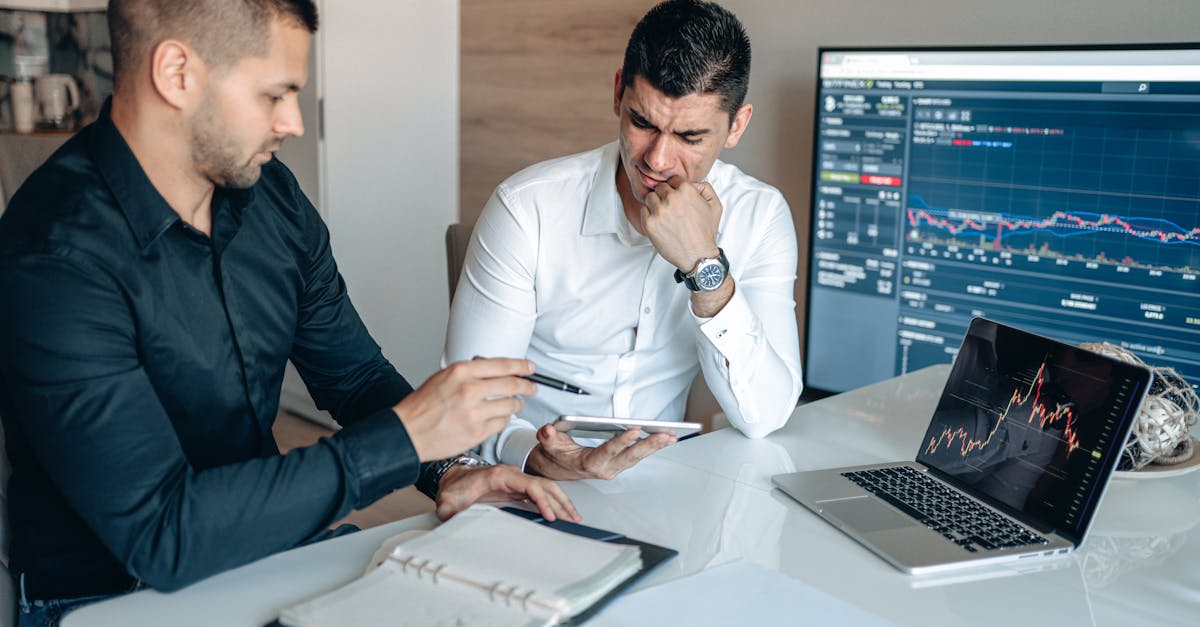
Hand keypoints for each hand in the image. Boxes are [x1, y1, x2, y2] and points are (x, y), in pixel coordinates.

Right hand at [393, 358, 535, 461]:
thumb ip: (469, 374)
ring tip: (516, 404)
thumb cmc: (421, 406)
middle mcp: (470, 390)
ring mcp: (475, 412)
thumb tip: (493, 372)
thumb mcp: (443, 377)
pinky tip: (500, 417)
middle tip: (532, 387)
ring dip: (517, 404)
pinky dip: (504, 419)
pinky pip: (502, 423)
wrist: (408, 432)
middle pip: (512, 384)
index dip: (521, 366)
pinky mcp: (477, 432)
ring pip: (510, 405)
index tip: (530, 367)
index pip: (502, 365)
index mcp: (461, 372)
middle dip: (527, 386)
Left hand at [435, 463, 580, 522]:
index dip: (541, 499)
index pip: (528, 484)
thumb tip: (453, 520)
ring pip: (545, 487)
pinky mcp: (517, 488)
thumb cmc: (454, 487)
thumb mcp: (448, 501)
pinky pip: (540, 492)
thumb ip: (450, 510)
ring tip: (573, 516)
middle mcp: (511, 475)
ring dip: (561, 500)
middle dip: (560, 501)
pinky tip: (560, 511)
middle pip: (543, 484)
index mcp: (498, 475)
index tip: (550, 514)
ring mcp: (516, 480)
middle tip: (572, 518)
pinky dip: (553, 501)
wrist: (453, 478)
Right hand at [525, 423, 674, 480]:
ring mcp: (615, 467)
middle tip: (665, 436)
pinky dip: (652, 447)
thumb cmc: (557, 456)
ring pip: (638, 457)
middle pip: (631, 456)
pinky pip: (638, 456)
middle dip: (650, 446)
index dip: (621, 441)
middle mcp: (606, 468)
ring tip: (671, 436)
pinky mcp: (620, 464)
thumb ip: (548, 437)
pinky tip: (664, 439)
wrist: (558, 469)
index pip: (608, 451)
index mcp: (590, 463)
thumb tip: (548, 430)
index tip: (634, 431)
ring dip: (655, 447)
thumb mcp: (548, 445)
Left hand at [641, 175, 722, 271]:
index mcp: (686, 190)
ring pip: (650, 197)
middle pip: (660, 187)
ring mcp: (659, 211)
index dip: (675, 188)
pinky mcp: (649, 223)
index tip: (677, 198)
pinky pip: (643, 210)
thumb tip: (693, 182)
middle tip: (671, 208)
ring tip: (665, 216)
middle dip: (665, 196)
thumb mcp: (715, 205)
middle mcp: (671, 198)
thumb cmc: (706, 232)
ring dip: (656, 204)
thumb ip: (705, 188)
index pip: (673, 179)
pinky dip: (649, 215)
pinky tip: (660, 223)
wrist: (698, 256)